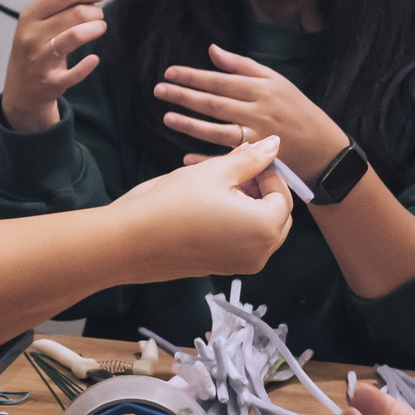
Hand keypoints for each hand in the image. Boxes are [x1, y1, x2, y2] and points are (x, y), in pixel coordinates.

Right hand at [1, 0, 107, 132]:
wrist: (21, 88)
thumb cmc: (34, 49)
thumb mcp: (37, 24)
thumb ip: (60, 5)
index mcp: (29, 16)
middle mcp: (32, 36)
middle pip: (75, 13)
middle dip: (95, 12)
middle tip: (99, 16)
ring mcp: (40, 59)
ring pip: (75, 35)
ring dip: (95, 28)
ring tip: (100, 28)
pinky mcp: (51, 81)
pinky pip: (76, 72)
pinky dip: (88, 64)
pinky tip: (93, 59)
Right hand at [109, 136, 293, 279]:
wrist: (131, 240)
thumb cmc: (173, 202)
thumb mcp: (215, 172)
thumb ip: (250, 159)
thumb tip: (273, 144)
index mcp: (265, 228)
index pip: (283, 195)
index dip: (267, 173)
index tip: (246, 159)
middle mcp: (260, 253)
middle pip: (276, 216)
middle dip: (261, 191)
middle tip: (233, 172)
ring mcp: (240, 266)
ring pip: (260, 230)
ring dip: (248, 206)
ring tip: (218, 187)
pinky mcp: (222, 269)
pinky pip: (242, 243)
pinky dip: (236, 224)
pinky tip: (208, 206)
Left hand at [153, 45, 346, 180]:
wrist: (325, 149)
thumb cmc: (298, 110)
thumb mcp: (277, 81)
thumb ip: (243, 66)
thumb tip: (212, 50)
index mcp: (261, 89)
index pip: (220, 80)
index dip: (193, 76)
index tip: (170, 72)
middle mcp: (258, 111)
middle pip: (214, 103)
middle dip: (184, 96)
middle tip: (159, 90)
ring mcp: (258, 137)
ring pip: (217, 131)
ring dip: (190, 125)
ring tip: (167, 118)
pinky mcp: (259, 160)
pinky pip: (228, 159)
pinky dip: (207, 160)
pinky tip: (186, 158)